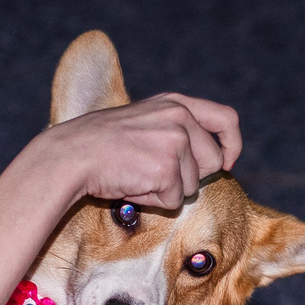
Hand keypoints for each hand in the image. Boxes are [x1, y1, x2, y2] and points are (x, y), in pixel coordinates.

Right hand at [40, 92, 241, 209]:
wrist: (71, 155)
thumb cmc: (102, 143)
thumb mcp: (145, 120)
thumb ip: (176, 129)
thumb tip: (212, 158)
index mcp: (176, 103)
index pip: (226, 119)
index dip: (232, 144)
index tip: (227, 161)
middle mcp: (180, 118)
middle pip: (213, 162)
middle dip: (188, 176)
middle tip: (153, 171)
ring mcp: (175, 143)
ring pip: (193, 186)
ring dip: (167, 190)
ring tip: (136, 174)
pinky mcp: (167, 169)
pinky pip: (174, 201)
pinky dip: (153, 201)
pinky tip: (131, 184)